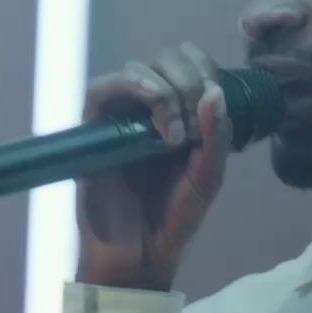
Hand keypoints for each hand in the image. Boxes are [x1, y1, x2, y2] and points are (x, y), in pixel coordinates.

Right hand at [76, 42, 232, 289]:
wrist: (141, 254)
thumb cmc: (174, 218)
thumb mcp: (208, 177)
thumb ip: (217, 136)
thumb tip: (216, 90)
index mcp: (182, 113)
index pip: (189, 62)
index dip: (204, 66)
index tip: (215, 96)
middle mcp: (150, 109)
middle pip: (165, 59)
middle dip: (187, 81)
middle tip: (194, 126)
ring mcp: (121, 117)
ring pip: (137, 69)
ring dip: (165, 92)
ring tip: (175, 136)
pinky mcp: (94, 129)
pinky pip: (102, 89)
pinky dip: (131, 88)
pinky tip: (155, 113)